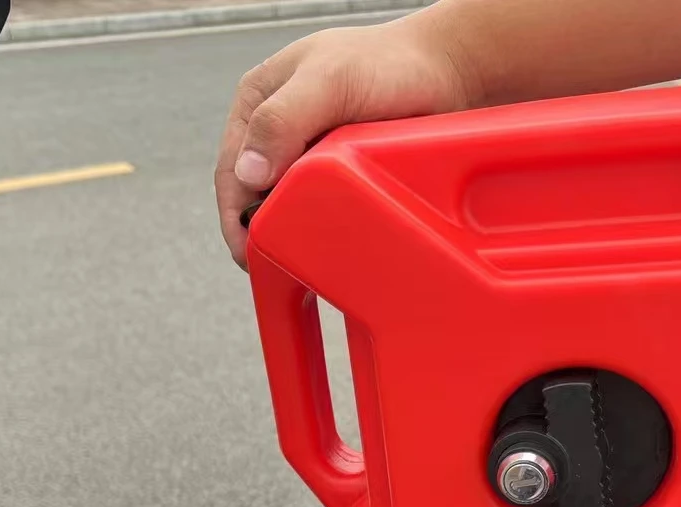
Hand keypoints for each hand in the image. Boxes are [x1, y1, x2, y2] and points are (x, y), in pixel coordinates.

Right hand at [215, 16, 475, 266]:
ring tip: (300, 265)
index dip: (235, 218)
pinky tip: (329, 249)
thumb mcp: (330, 80)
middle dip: (261, 233)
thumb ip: (283, 119)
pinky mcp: (340, 174)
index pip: (232, 171)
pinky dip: (321, 229)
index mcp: (259, 102)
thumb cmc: (390, 62)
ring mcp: (310, 155)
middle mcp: (278, 130)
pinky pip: (321, 209)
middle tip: (275, 269)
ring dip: (291, 233)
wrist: (448, 69)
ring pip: (287, 206)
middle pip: (255, 196)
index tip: (248, 254)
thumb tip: (248, 174)